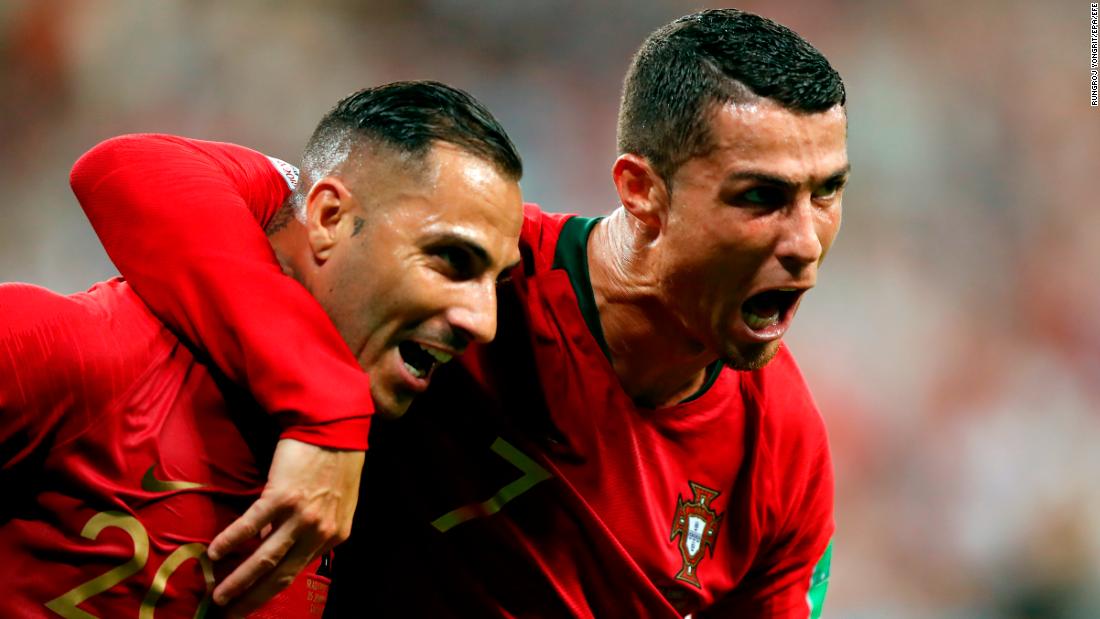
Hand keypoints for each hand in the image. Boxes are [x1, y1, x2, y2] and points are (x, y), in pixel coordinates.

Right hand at [206, 437, 364, 615]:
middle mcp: (320, 531)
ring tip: (218, 596)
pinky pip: (252, 525)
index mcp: (334, 536)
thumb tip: (276, 544)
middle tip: (227, 615)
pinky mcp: (283, 495)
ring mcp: (302, 515)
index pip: (297, 573)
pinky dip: (232, 541)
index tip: (249, 605)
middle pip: (281, 575)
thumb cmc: (334, 464)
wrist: (334, 428)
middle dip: (252, 599)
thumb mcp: (334, 504)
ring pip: (266, 558)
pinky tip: (215, 553)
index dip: (270, 592)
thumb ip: (311, 530)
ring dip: (239, 581)